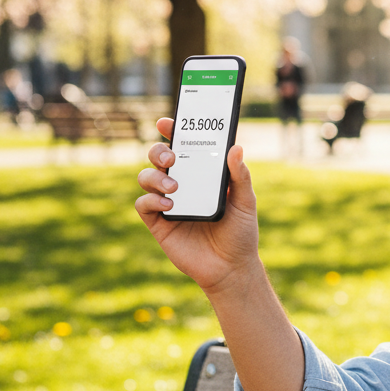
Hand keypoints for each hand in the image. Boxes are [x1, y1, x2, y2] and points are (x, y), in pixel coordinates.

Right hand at [135, 117, 260, 295]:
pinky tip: (168, 205)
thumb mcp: (246, 202)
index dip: (173, 132)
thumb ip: (240, 176)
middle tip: (172, 158)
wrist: (231, 268)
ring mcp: (168, 203)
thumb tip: (236, 147)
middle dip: (159, 151)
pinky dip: (151, 200)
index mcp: (203, 175)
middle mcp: (183, 185)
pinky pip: (143, 204)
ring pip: (147, 177)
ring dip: (155, 176)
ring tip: (175, 188)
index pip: (185, 147)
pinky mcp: (158, 223)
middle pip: (159, 158)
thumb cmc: (241, 233)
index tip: (168, 122)